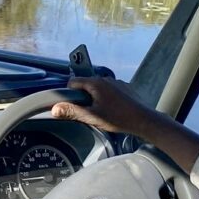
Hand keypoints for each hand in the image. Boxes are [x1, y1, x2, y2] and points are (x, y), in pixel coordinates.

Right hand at [55, 76, 198, 175]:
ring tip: (101, 113)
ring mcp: (116, 82)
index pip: (73, 82)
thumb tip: (54, 109)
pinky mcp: (125, 87)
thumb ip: (72, 111)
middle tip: (87, 112)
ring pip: (98, 88)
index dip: (69, 94)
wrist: (144, 120)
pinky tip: (113, 110)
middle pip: (85, 85)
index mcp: (95, 83)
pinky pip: (109, 90)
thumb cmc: (118, 118)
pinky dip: (107, 98)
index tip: (72, 106)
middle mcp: (105, 78)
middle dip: (83, 97)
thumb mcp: (92, 117)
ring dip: (95, 97)